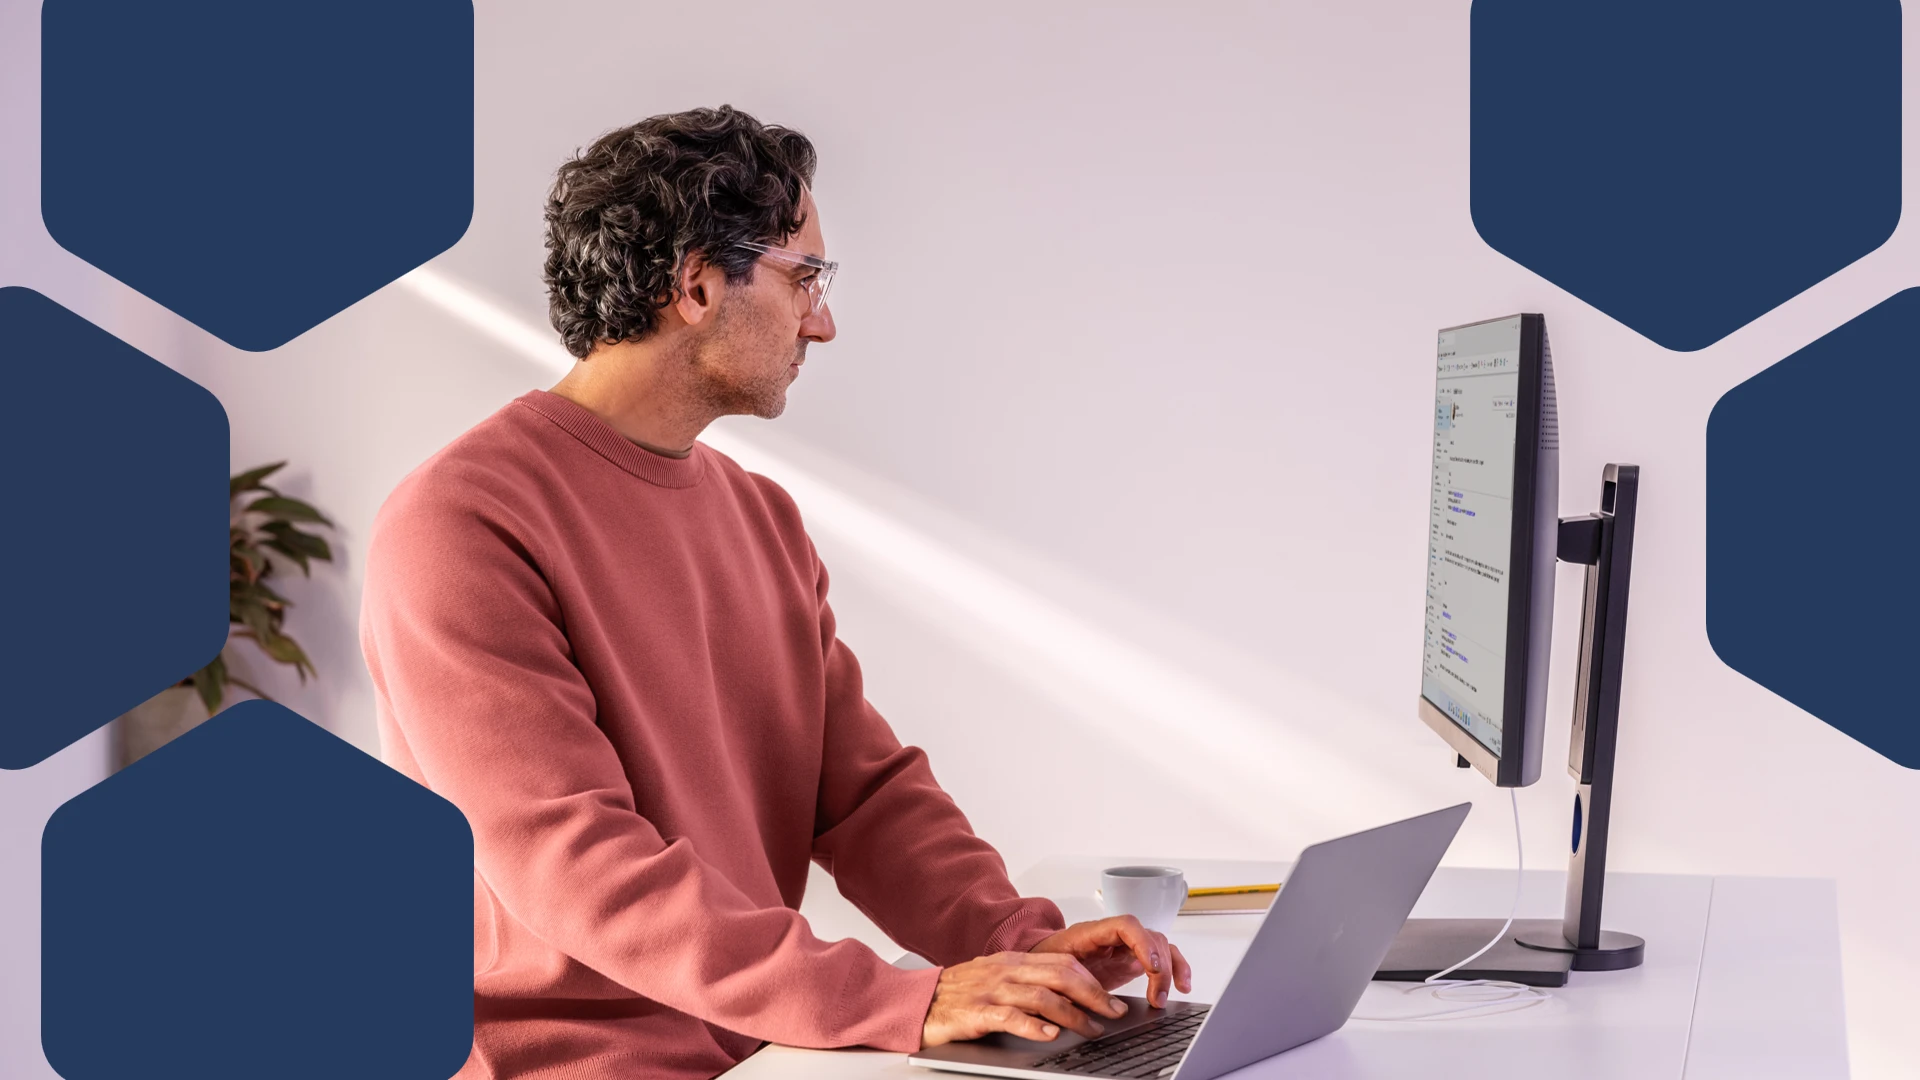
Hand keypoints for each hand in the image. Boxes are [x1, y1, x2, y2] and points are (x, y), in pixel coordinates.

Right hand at [921, 951, 1131, 1047]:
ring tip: (1091, 1029)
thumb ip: (1027, 982)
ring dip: (1073, 1014)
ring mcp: (991, 990)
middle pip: (1061, 975)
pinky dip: (1034, 1026)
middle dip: (1093, 995)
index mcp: (1013, 960)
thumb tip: (1067, 996)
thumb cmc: (958, 993)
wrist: (919, 1000)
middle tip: (1113, 1013)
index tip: (1111, 999)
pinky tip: (1050, 1035)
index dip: (1092, 980)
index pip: (1063, 962)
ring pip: (1043, 996)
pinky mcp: (977, 1012)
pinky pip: (1011, 1017)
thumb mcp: (996, 977)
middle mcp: (1006, 971)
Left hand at [1029, 916, 1192, 1007]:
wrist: (1041, 964)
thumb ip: (1068, 982)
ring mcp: (1125, 947)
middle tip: (1157, 996)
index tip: (1152, 966)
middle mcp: (1113, 936)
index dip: (1143, 943)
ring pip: (1160, 947)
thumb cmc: (1045, 964)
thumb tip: (1083, 999)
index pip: (1126, 925)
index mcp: (1092, 933)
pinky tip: (1182, 986)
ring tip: (1165, 997)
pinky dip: (1175, 969)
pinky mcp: (1132, 960)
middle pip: (1149, 937)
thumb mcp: (1051, 973)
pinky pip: (1161, 958)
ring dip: (1171, 970)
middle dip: (1160, 967)